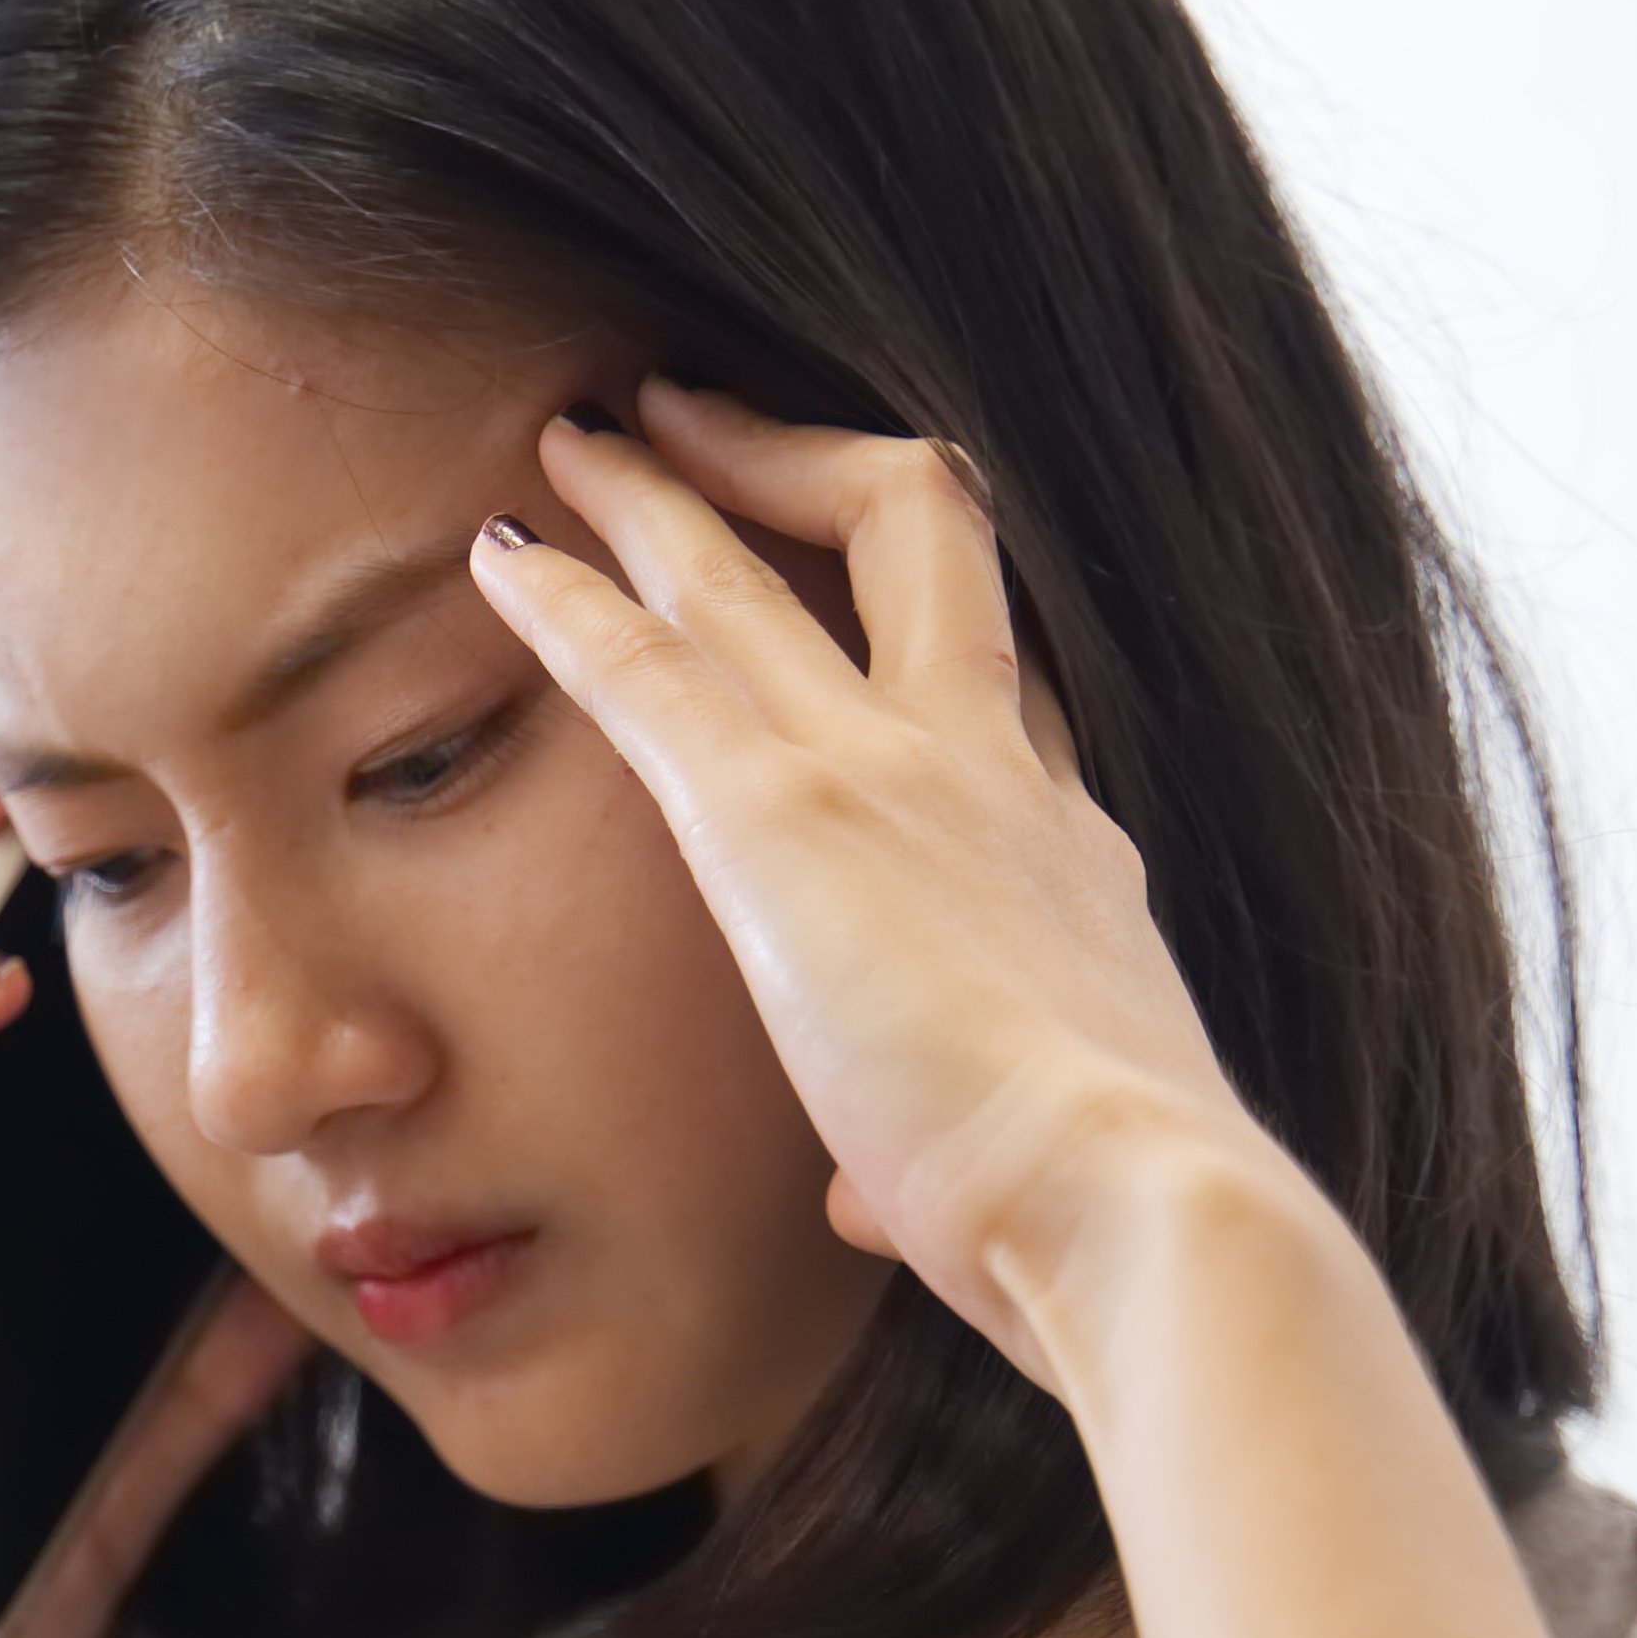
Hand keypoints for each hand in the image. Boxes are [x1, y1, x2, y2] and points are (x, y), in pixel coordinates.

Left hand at [472, 382, 1303, 1387]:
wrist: (1139, 1211)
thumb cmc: (1098, 1222)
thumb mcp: (1030, 1165)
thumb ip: (935, 1159)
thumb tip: (879, 1199)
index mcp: (1067, 860)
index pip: (997, 688)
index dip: (917, 623)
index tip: (844, 588)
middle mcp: (991, 775)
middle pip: (915, 536)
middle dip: (796, 458)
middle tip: (693, 415)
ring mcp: (894, 774)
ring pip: (759, 569)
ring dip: (658, 495)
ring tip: (577, 433)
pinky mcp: (784, 821)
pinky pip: (649, 669)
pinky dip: (567, 604)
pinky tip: (497, 557)